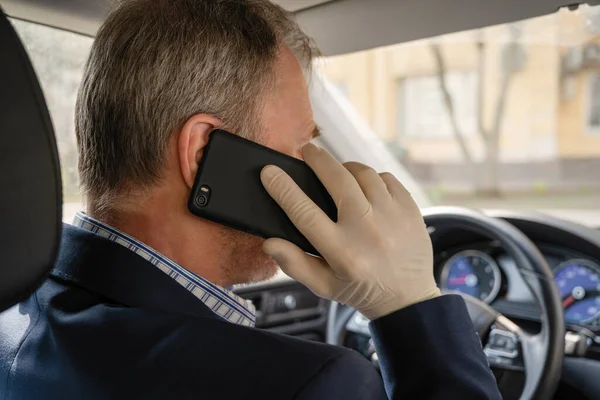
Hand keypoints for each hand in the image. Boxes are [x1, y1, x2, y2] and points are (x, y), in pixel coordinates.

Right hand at [260, 143, 439, 319]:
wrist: (408, 299)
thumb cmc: (360, 290)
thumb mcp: (323, 286)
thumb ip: (295, 264)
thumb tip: (269, 242)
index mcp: (342, 252)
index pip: (304, 213)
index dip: (283, 189)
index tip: (270, 172)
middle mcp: (368, 231)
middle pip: (337, 180)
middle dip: (318, 159)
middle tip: (307, 151)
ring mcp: (392, 217)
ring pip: (363, 174)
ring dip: (345, 168)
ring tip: (337, 172)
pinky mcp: (410, 210)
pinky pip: (386, 178)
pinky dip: (372, 178)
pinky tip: (365, 187)